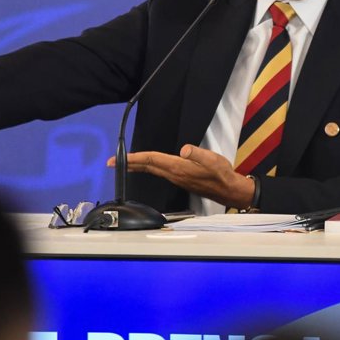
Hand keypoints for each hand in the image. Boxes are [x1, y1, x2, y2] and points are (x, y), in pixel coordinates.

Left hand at [113, 145, 255, 208]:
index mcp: (178, 168)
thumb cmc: (222, 174)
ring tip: (125, 162)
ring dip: (137, 165)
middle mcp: (173, 174)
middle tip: (111, 162)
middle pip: (147, 166)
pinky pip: (158, 171)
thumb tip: (184, 150)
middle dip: (129, 163)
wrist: (228, 190)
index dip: (134, 158)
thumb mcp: (213, 160)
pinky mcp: (180, 179)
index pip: (151, 160)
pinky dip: (148, 166)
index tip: (118, 159)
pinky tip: (147, 165)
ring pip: (152, 169)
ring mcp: (176, 178)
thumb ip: (198, 154)